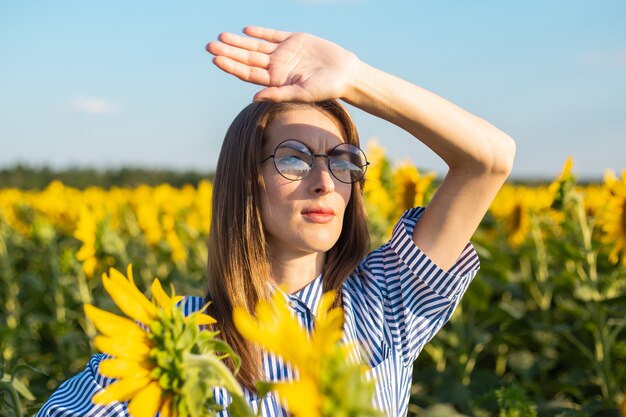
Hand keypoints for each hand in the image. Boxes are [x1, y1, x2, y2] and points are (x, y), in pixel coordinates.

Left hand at [206, 26, 360, 101]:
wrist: (347, 74)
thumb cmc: (326, 89)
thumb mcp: (301, 93)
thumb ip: (278, 94)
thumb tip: (253, 98)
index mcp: (276, 81)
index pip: (248, 73)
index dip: (231, 66)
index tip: (215, 59)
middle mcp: (277, 67)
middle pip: (248, 58)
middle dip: (229, 52)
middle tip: (209, 45)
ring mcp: (285, 53)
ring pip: (256, 46)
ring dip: (239, 42)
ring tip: (221, 37)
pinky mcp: (295, 40)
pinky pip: (273, 35)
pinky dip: (260, 33)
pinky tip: (246, 31)